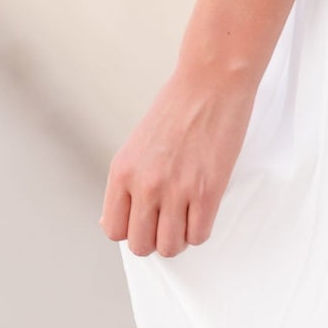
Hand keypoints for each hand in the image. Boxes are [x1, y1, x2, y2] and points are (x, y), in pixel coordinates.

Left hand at [99, 63, 259, 257]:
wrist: (212, 81)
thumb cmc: (178, 107)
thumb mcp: (137, 145)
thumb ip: (126, 182)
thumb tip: (115, 220)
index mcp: (122, 171)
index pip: (114, 230)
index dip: (133, 230)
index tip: (147, 220)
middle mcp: (144, 184)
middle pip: (141, 245)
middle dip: (156, 238)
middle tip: (170, 220)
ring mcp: (176, 189)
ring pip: (170, 247)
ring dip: (180, 238)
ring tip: (188, 217)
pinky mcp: (207, 190)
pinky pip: (199, 235)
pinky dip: (201, 229)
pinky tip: (204, 209)